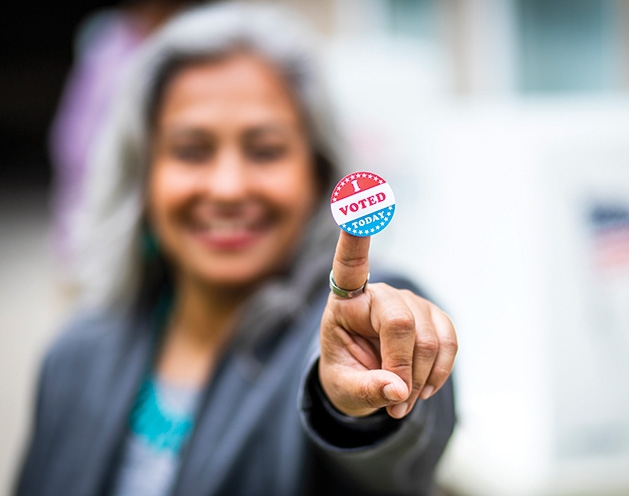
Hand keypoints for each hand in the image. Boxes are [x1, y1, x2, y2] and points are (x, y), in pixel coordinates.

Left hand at [319, 231, 457, 418]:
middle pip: (400, 322)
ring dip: (421, 379)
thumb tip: (398, 391)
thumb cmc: (346, 375)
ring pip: (428, 338)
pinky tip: (424, 387)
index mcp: (346, 302)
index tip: (358, 199)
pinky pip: (449, 341)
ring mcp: (409, 302)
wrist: (366, 381)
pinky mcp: (433, 316)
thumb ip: (365, 390)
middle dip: (402, 368)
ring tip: (403, 399)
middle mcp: (379, 294)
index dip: (356, 234)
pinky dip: (441, 371)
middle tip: (395, 402)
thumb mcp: (343, 389)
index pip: (350, 264)